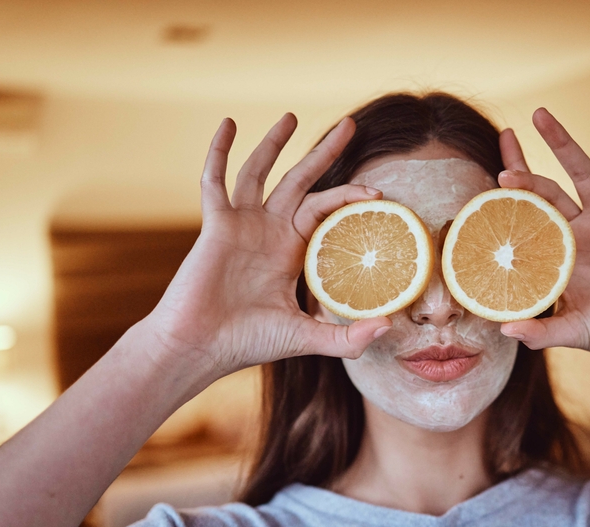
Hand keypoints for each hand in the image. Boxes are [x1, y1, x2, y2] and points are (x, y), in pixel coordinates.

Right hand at [145, 114, 392, 377]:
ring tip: (291, 116)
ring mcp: (240, 225)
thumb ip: (347, 338)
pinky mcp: (214, 225)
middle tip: (350, 125)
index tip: (377, 194)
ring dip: (273, 144)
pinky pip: (214, 181)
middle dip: (324, 152)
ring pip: (259, 172)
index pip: (325, 211)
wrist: (200, 347)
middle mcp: (268, 231)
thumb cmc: (247, 343)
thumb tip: (389, 328)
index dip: (349, 198)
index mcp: (291, 251)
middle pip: (300, 180)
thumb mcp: (305, 337)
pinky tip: (228, 125)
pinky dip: (219, 153)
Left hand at [496, 107, 589, 361]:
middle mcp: (577, 231)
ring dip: (563, 143)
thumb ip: (540, 333)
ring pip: (581, 174)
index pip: (524, 217)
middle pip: (544, 188)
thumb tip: (504, 332)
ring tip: (542, 115)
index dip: (506, 197)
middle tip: (505, 136)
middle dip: (523, 165)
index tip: (485, 175)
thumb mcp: (571, 332)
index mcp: (555, 254)